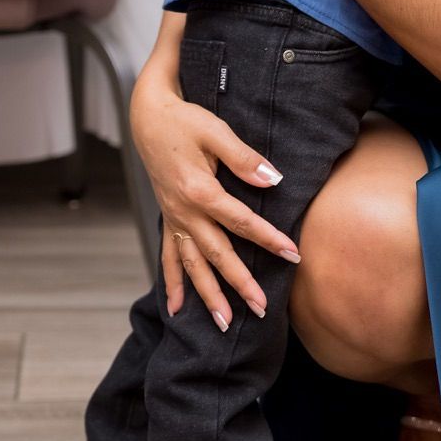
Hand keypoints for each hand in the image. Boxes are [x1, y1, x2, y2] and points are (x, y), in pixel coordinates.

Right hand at [130, 59, 298, 325]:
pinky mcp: (169, 218)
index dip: (269, 239)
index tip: (293, 255)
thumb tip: (274, 180)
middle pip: (217, 254)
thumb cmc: (184, 121)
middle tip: (261, 308)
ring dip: (208, 295)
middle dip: (240, 284)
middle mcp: (184, 212)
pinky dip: (173, 283)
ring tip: (225, 322)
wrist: (147, 118)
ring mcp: (174, 219)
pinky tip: (177, 308)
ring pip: (192, 265)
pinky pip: (169, 257)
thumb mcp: (216, 132)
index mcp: (200, 191)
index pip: (242, 221)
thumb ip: (244, 159)